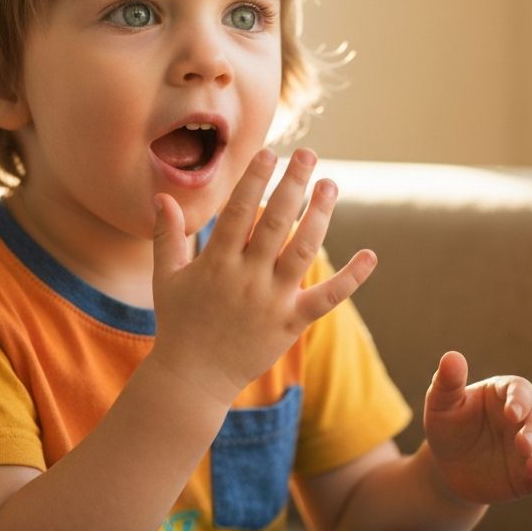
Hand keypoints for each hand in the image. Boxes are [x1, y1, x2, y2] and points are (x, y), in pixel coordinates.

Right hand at [148, 148, 377, 400]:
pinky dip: (351, 279)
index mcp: (216, 263)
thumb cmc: (179, 324)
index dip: (255, 180)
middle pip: (276, 223)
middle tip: (308, 154)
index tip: (269, 152)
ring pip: (303, 251)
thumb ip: (166, 235)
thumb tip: (161, 196)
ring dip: (319, 216)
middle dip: (293, 184)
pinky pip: (327, 299)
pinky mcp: (291, 323)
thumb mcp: (165, 278)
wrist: (193, 378)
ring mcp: (271, 301)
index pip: (239, 212)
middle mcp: (246, 278)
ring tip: (330, 185)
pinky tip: (370, 255)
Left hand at [422, 351, 531, 506]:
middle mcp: (523, 420)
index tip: (511, 412)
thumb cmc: (446, 427)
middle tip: (523, 445)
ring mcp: (531, 449)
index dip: (520, 399)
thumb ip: (448, 382)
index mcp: (504, 394)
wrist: (446, 468)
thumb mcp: (441, 405)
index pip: (521, 389)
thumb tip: (452, 356)